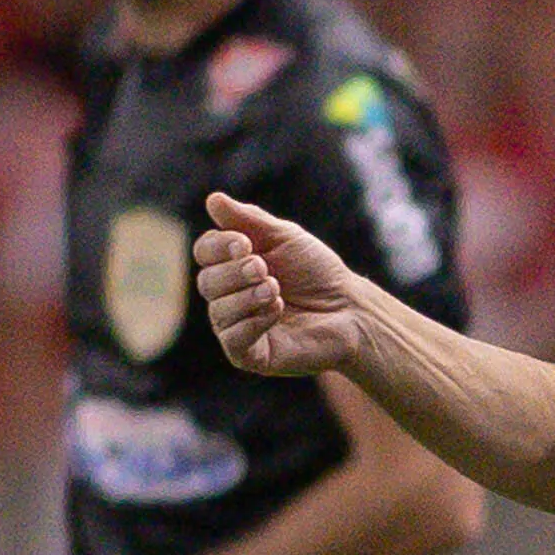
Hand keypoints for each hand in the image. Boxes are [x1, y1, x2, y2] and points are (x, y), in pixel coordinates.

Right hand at [196, 193, 368, 376]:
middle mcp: (229, 296)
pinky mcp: (250, 355)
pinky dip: (253, 321)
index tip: (245, 244)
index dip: (218, 246)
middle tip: (263, 268)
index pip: (205, 252)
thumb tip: (213, 199)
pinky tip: (277, 310)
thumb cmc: (317, 272)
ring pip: (218, 311)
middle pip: (206, 282)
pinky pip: (233, 339)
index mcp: (233, 265)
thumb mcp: (285, 237)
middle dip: (234, 272)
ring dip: (247, 296)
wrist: (349, 309)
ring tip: (276, 289)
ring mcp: (237, 327)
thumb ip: (248, 220)